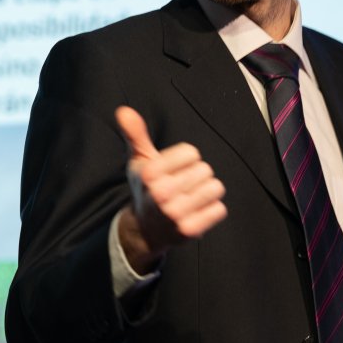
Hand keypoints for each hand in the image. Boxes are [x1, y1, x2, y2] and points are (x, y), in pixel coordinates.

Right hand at [115, 106, 227, 272]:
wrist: (145, 231)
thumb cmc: (146, 189)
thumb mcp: (139, 161)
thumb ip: (135, 134)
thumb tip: (123, 111)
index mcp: (149, 173)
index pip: (192, 152)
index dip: (186, 160)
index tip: (172, 172)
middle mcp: (160, 193)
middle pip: (205, 169)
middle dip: (197, 176)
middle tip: (180, 188)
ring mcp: (175, 214)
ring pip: (215, 188)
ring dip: (206, 193)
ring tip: (189, 199)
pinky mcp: (189, 230)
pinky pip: (219, 209)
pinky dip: (211, 210)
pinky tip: (195, 214)